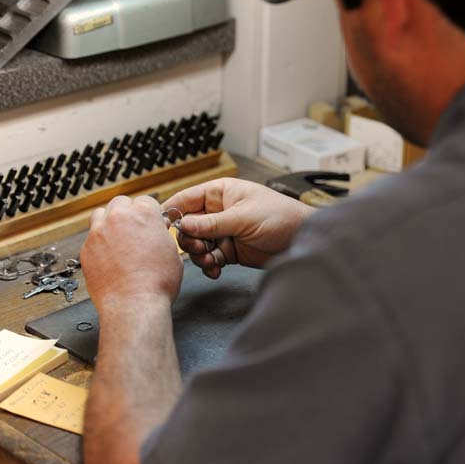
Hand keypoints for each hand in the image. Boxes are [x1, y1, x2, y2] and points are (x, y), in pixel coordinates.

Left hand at [81, 196, 182, 313]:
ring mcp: (99, 232)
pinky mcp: (86, 249)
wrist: (134, 304)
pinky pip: (91, 238)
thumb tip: (158, 232)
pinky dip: (100, 243)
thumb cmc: (156, 283)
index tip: (150, 223)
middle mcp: (119, 218)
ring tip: (119, 239)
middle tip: (134, 230)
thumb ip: (162, 235)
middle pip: (121, 203)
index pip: (145, 201)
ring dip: (109, 223)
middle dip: (128, 214)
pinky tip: (110, 257)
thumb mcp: (172, 253)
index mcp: (144, 214)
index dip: (149, 213)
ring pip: (101, 215)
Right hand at [162, 178, 314, 278]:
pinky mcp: (229, 250)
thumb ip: (212, 223)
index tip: (162, 227)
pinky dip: (209, 266)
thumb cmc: (280, 216)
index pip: (187, 199)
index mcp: (220, 193)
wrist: (302, 239)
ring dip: (199, 255)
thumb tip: (182, 224)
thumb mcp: (243, 217)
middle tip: (198, 248)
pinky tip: (215, 270)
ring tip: (209, 260)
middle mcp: (218, 211)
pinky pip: (210, 258)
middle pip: (188, 225)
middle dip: (189, 239)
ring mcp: (223, 232)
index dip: (172, 212)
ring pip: (197, 244)